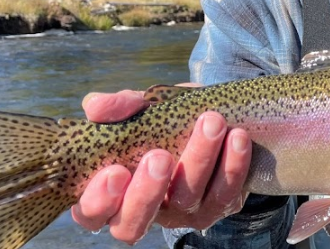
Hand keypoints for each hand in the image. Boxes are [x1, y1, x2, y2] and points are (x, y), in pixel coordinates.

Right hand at [70, 87, 252, 243]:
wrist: (211, 114)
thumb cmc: (163, 117)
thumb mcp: (142, 106)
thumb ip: (119, 106)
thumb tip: (94, 106)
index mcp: (113, 192)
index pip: (92, 213)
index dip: (100, 199)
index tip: (115, 170)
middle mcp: (144, 210)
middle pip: (134, 223)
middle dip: (147, 192)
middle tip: (160, 156)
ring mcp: (182, 213)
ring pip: (188, 201)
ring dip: (199, 161)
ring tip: (211, 122)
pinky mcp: (218, 206)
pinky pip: (226, 194)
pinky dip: (233, 165)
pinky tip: (237, 137)